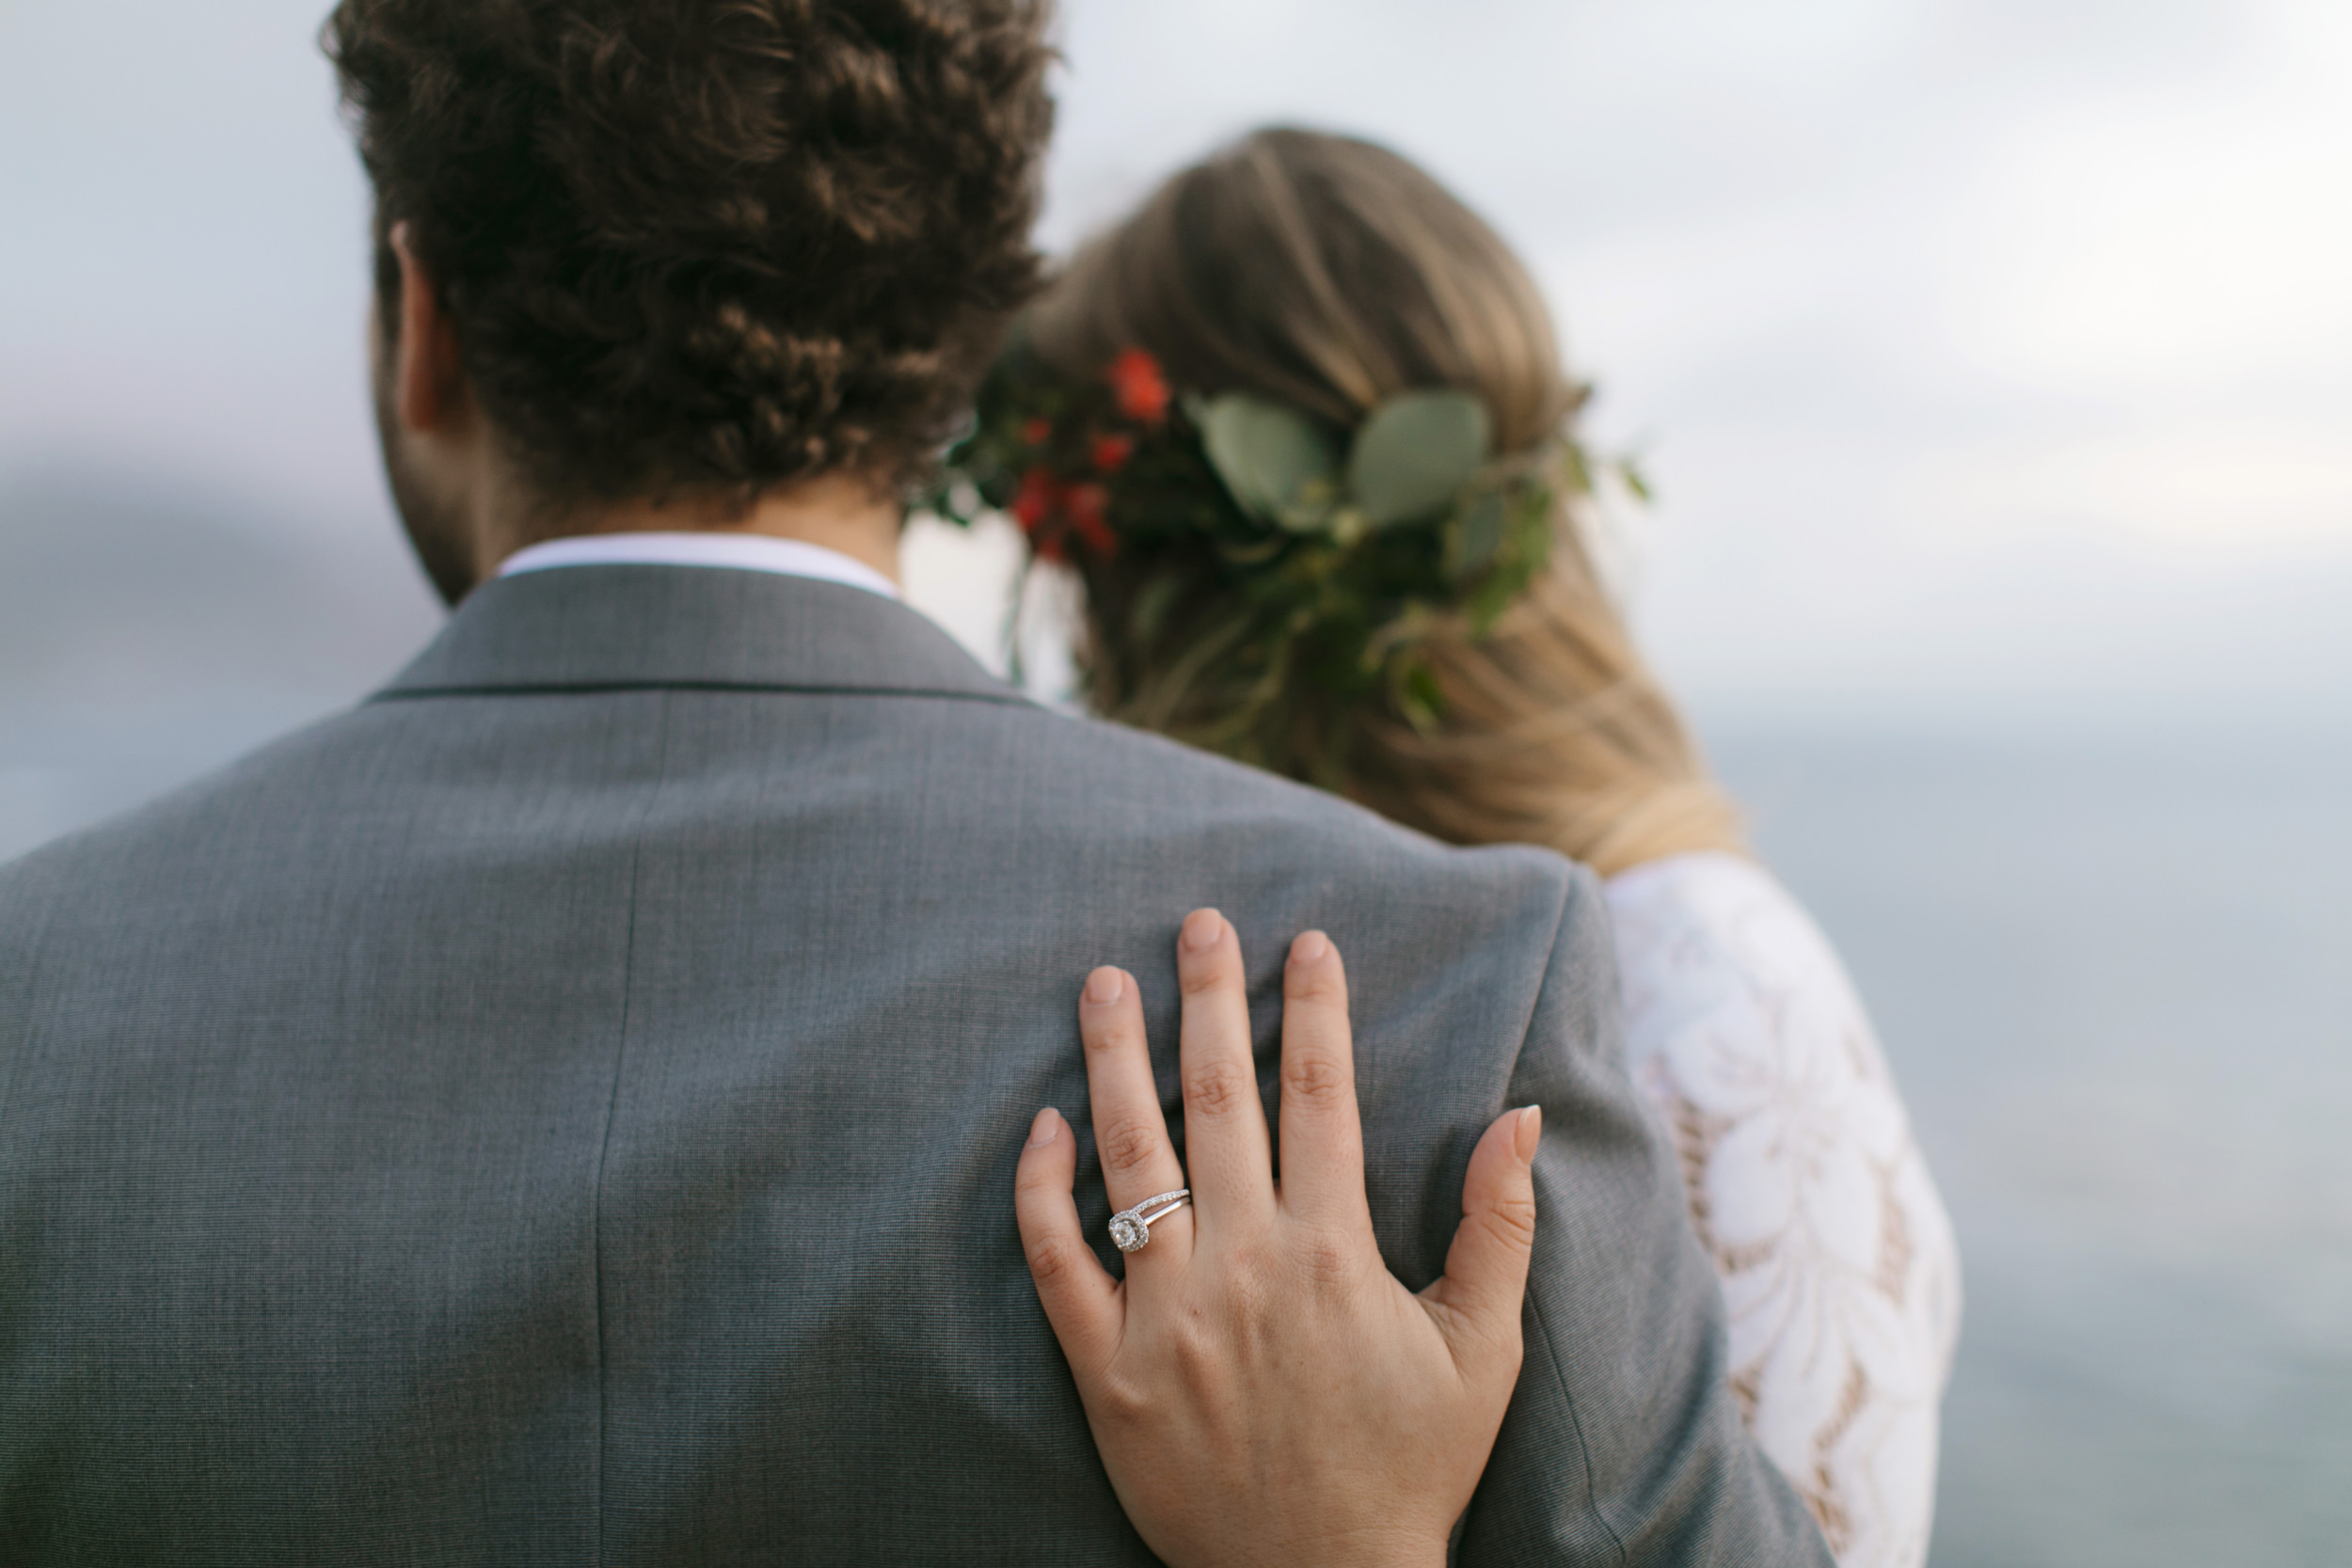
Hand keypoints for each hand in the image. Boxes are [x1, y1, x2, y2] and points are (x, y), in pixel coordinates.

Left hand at [1014, 910, 1542, 1567]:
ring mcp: (1166, 1316)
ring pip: (1130, 1159)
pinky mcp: (1105, 1370)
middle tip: (1196, 921)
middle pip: (1218, 1100)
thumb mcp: (1482, 1350)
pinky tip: (1041, 1123)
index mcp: (1334, 1253)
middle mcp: (1245, 1268)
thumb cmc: (1409, 1465)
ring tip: (1104, 982)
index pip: (1321, 1094)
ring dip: (1113, 1060)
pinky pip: (1057, 1261)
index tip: (1305, 940)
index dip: (1313, 1008)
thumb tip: (1523, 1113)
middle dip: (1208, 999)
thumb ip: (1500, 1226)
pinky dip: (1042, 1190)